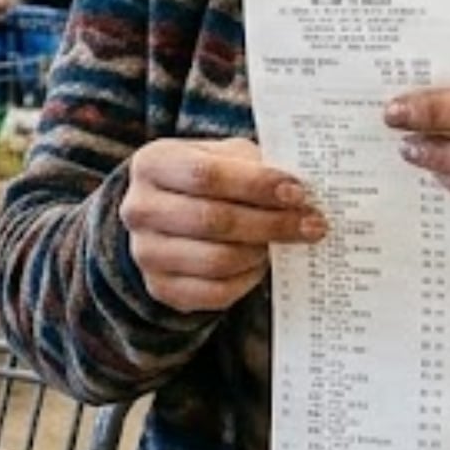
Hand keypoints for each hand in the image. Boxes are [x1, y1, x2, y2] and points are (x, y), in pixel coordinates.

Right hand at [120, 138, 325, 314]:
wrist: (170, 215)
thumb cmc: (208, 179)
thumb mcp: (225, 156)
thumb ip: (255, 166)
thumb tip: (297, 193)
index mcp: (152, 163)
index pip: (206, 175)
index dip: (256, 185)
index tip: (297, 192)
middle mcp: (139, 209)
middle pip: (212, 220)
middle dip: (271, 223)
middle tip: (311, 224)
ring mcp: (145, 253)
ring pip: (216, 260)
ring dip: (260, 252)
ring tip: (283, 243)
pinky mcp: (161, 288)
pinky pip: (214, 293)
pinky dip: (247, 280)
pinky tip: (260, 263)